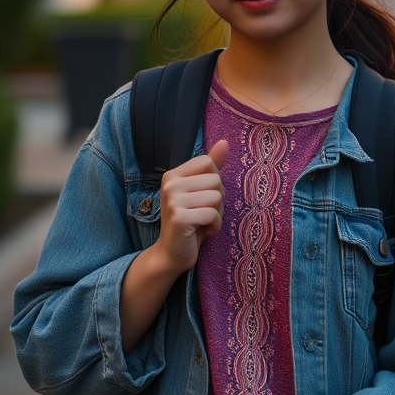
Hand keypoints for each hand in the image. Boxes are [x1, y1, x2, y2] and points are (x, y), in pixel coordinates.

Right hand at [156, 138, 227, 274]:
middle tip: (204, 213)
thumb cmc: (189, 221)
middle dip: (218, 199)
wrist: (172, 253)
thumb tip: (224, 142)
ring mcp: (173, 201)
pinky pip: (212, 214)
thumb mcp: (200, 191)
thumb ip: (211, 167)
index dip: (214, 181)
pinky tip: (205, 231)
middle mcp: (170, 185)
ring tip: (204, 222)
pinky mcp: (179, 218)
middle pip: (216, 180)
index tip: (204, 197)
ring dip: (217, 213)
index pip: (208, 162)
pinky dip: (215, 225)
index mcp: (173, 175)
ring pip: (216, 197)